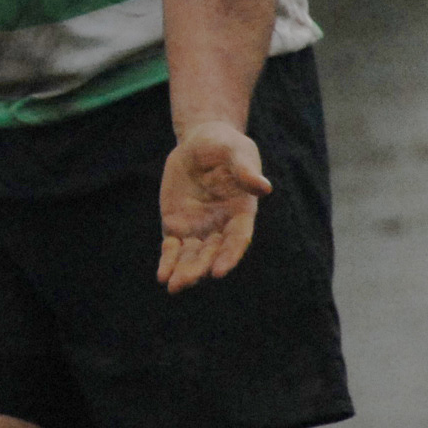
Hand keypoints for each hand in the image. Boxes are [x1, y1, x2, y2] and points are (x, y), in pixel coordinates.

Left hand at [157, 122, 270, 292]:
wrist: (201, 142)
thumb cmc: (226, 146)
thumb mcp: (237, 151)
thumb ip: (246, 170)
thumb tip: (264, 188)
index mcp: (241, 214)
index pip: (237, 240)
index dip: (229, 256)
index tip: (218, 271)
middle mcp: (221, 227)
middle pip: (211, 253)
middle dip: (199, 269)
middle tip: (184, 282)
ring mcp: (198, 229)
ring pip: (191, 256)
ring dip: (183, 272)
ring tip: (173, 286)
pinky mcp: (177, 226)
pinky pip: (173, 248)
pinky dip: (168, 261)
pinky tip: (162, 274)